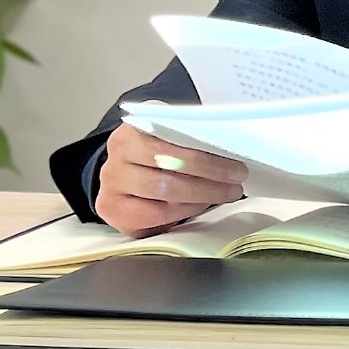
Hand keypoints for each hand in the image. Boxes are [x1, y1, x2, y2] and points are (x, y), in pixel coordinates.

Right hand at [94, 123, 247, 237]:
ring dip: (202, 197)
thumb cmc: (152, 150)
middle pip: (169, 174)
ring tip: (226, 193)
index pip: (172, 146)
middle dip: (210, 180)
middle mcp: (116, 160)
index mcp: (130, 133)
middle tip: (236, 182)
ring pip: (164, 198)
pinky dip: (185, 211)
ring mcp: (111, 189)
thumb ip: (188, 134)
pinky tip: (202, 204)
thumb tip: (228, 141)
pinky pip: (156, 216)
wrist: (123, 171)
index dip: (207, 159)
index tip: (235, 164)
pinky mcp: (114, 213)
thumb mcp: (166, 132)